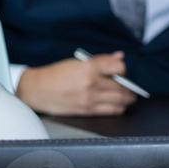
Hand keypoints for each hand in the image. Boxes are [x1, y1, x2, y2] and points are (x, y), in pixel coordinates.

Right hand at [15, 52, 137, 115]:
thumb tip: (119, 56)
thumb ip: (101, 60)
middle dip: (129, 86)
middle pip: (122, 87)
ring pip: (120, 101)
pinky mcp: (87, 111)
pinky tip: (119, 105)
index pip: (118, 66)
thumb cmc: (56, 74)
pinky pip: (111, 111)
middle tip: (130, 85)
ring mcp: (90, 99)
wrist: (38, 90)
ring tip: (128, 96)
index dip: (123, 68)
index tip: (121, 69)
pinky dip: (119, 108)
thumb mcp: (78, 62)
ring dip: (127, 99)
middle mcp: (91, 84)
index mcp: (89, 68)